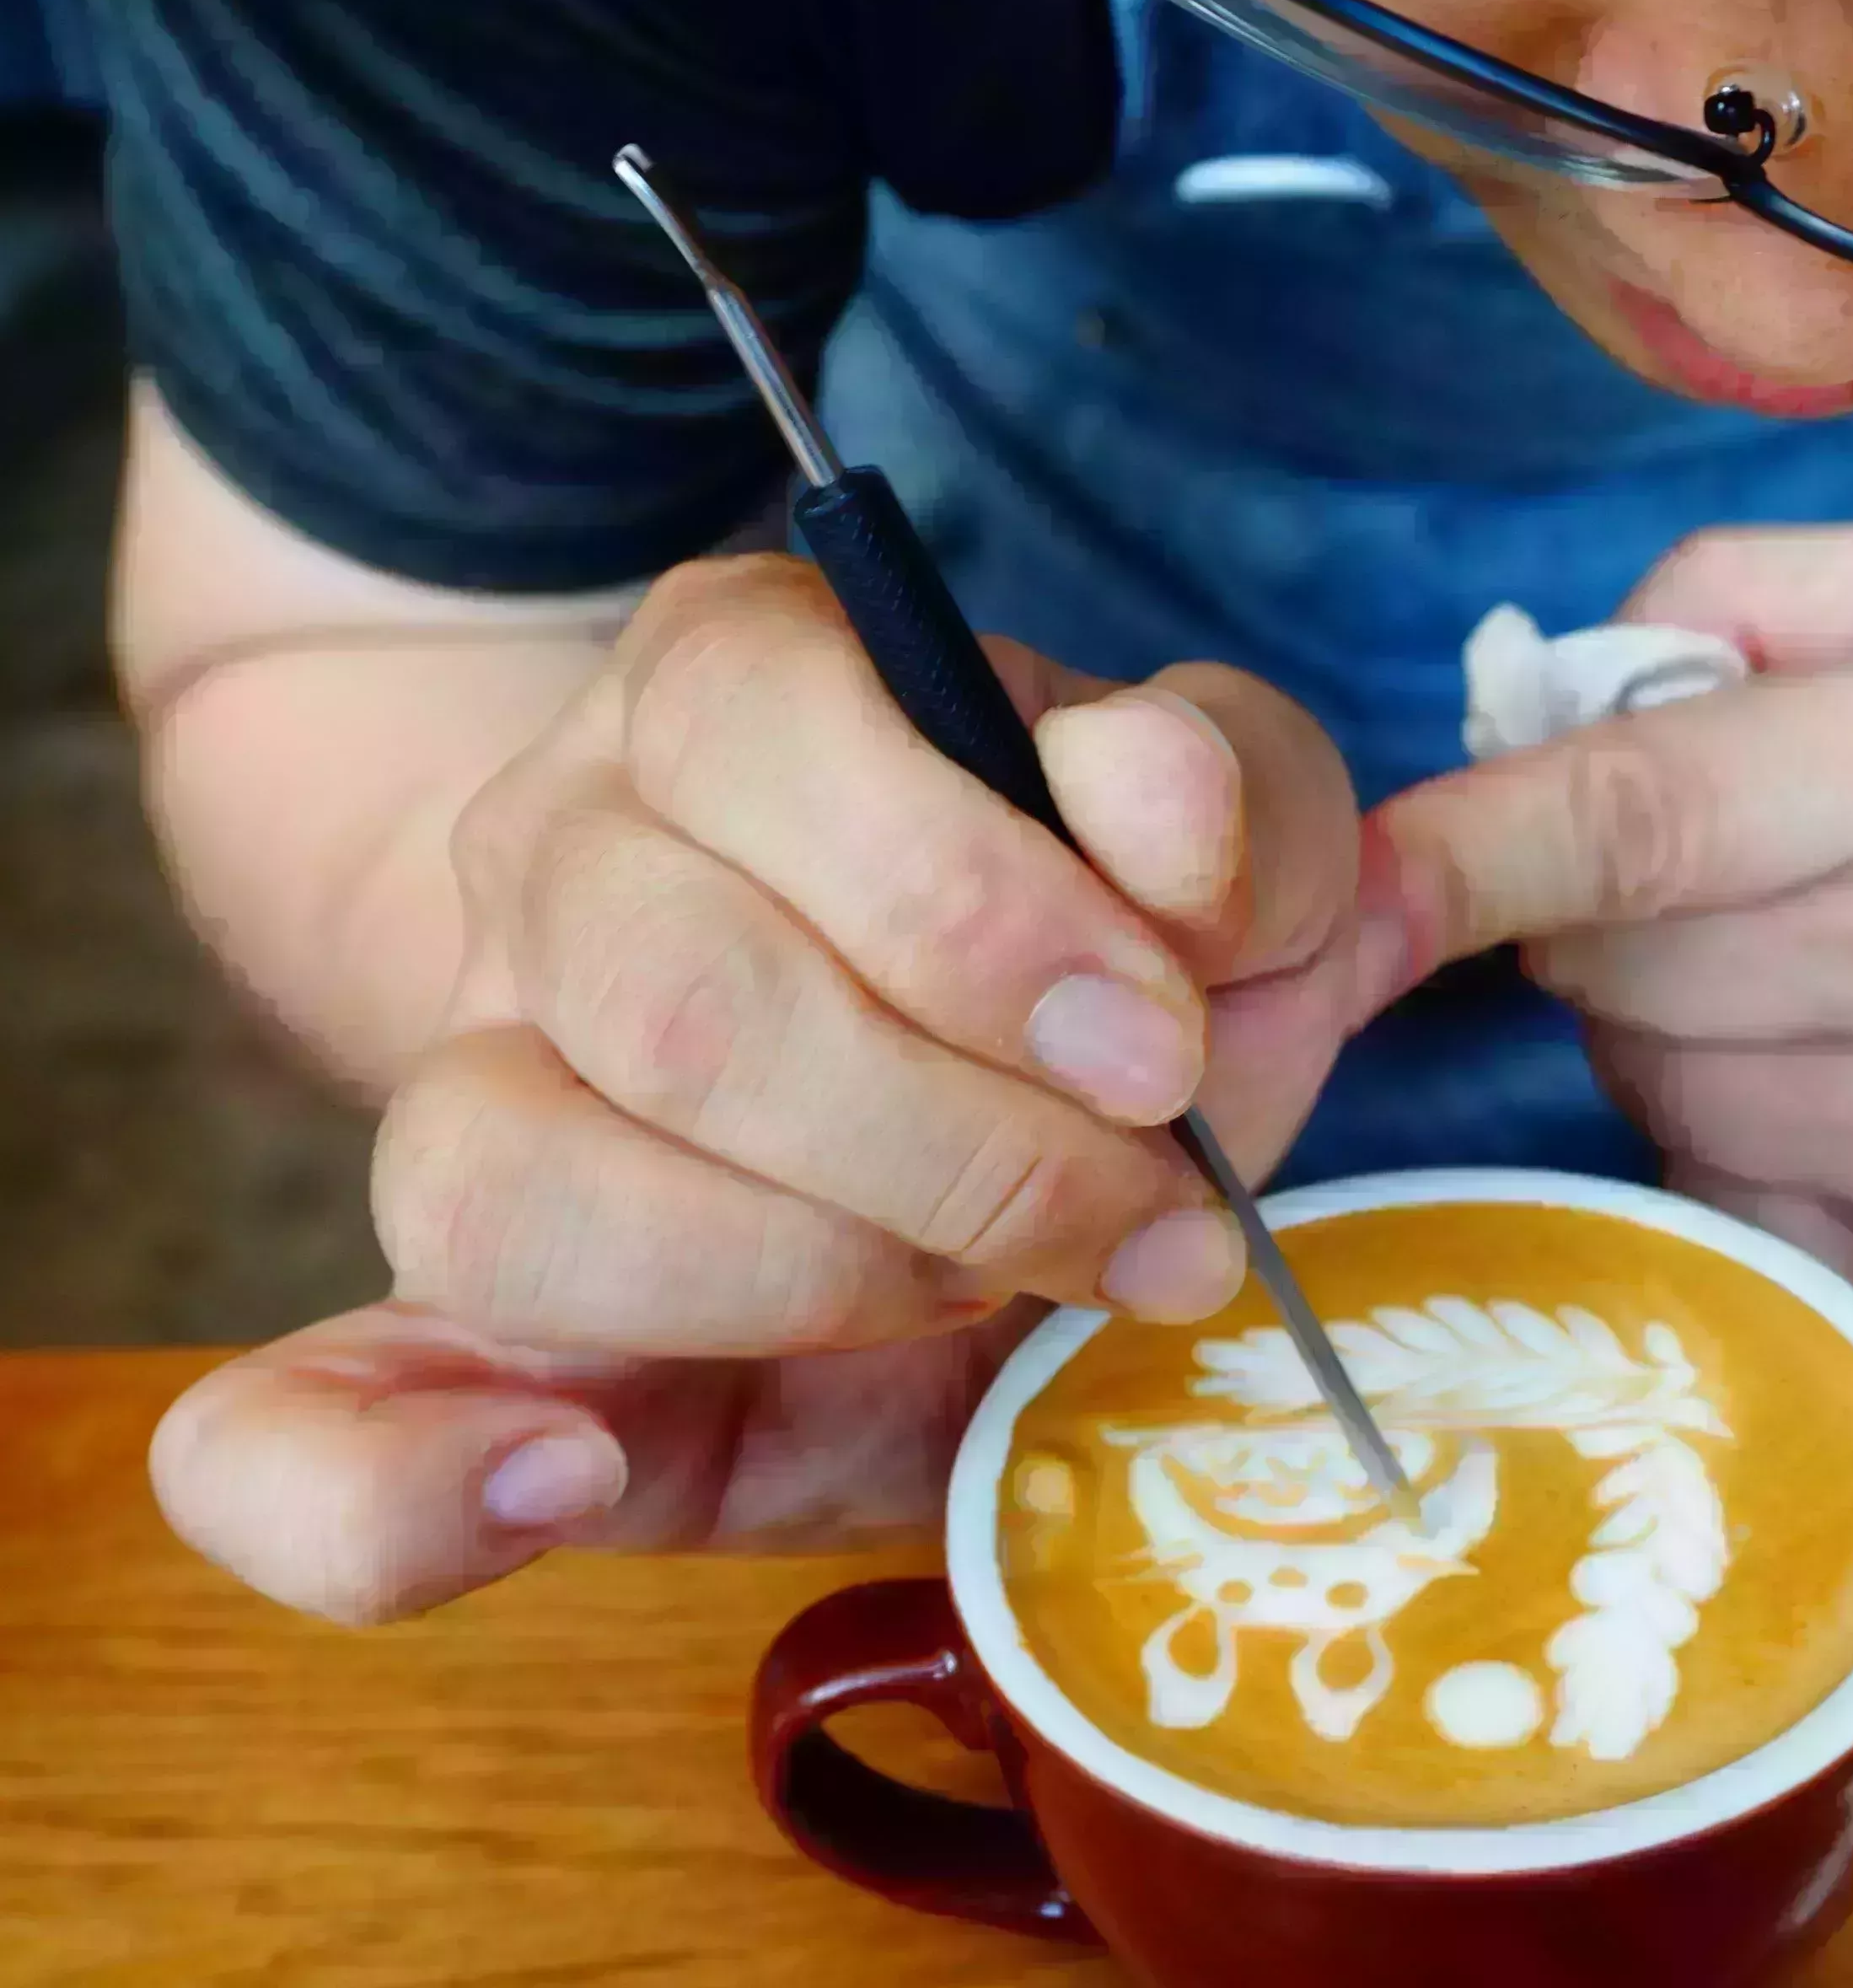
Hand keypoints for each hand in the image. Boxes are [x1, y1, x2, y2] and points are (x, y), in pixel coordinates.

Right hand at [153, 554, 1390, 1619]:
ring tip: (978, 1300)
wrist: (958, 1099)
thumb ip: (1232, 794)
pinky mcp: (458, 1337)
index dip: (971, 905)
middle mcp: (559, 859)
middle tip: (1145, 1215)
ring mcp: (474, 1092)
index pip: (763, 726)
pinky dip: (390, 1487)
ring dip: (801, 1282)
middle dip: (955, 1145)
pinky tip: (560, 1480)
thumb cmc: (1099, 967)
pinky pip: (299, 1428)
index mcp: (733, 687)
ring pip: (513, 1184)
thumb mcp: (1222, 851)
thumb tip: (1164, 804)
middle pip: (674, 994)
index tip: (1162, 1051)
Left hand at [1373, 517, 1852, 1376]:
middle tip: (1731, 891)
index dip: (1470, 846)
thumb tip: (1564, 676)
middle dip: (1604, 923)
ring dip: (1671, 1035)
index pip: (1647, 811)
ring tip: (1823, 993)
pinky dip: (1734, 1146)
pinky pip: (1713, 1205)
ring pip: (1642, 1090)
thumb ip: (1771, 586)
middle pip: (1606, 967)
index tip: (1356, 880)